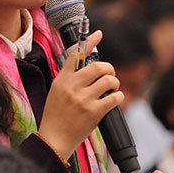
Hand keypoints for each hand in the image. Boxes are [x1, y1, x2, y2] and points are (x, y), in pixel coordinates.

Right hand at [38, 30, 123, 159]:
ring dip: (115, 83)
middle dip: (109, 69)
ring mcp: (83, 99)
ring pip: (109, 80)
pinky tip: (115, 99)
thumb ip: (70, 78)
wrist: (54, 138)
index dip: (89, 42)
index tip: (98, 34)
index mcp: (62, 79)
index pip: (76, 55)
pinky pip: (114, 97)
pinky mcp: (94, 112)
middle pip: (99, 66)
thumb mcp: (57, 91)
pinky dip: (119, 96)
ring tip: (112, 89)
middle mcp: (72, 86)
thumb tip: (88, 65)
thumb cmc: (56, 115)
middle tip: (109, 75)